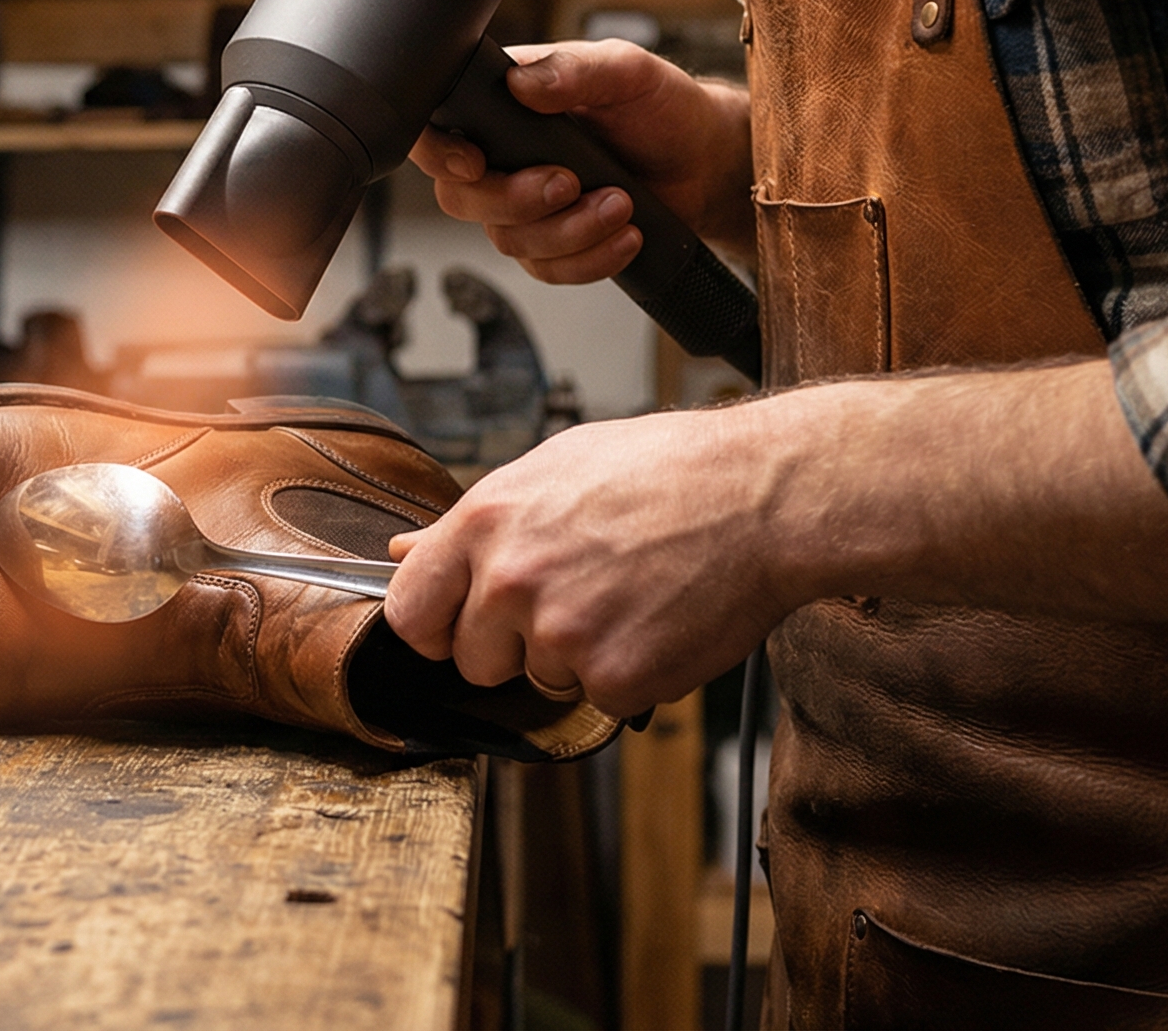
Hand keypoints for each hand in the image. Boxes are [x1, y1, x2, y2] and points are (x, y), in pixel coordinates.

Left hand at [383, 409, 791, 716]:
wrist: (761, 497)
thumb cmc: (665, 471)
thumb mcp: (553, 468)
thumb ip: (475, 522)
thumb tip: (406, 550)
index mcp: (485, 523)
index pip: (409, 611)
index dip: (434, 626)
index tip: (456, 627)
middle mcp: (511, 581)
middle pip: (472, 660)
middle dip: (511, 646)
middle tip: (573, 601)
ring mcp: (561, 635)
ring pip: (541, 680)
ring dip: (578, 657)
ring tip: (628, 596)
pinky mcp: (615, 679)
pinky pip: (602, 699)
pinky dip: (631, 675)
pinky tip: (658, 621)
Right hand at [408, 39, 752, 283]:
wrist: (705, 161)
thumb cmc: (663, 107)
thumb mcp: (626, 70)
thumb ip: (574, 69)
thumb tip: (521, 82)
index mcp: (504, 105)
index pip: (439, 129)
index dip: (440, 152)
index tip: (475, 162)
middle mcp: (505, 156)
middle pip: (462, 198)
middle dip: (517, 200)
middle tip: (571, 183)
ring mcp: (526, 205)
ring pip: (508, 240)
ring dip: (569, 231)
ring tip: (621, 203)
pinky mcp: (555, 244)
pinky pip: (547, 270)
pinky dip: (589, 259)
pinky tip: (627, 235)